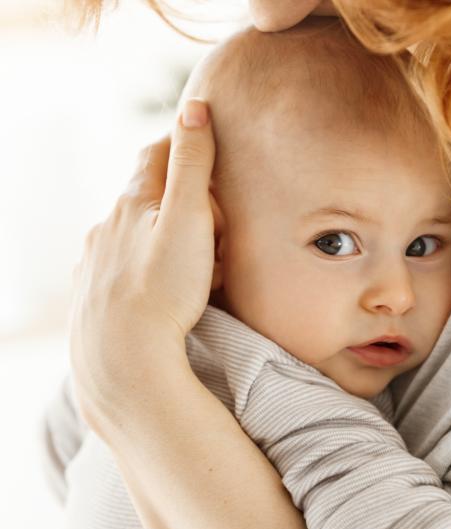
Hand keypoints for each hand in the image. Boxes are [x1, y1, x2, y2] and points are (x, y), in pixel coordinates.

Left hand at [69, 98, 215, 431]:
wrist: (124, 355)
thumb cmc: (164, 288)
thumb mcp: (189, 218)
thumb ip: (193, 164)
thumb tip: (194, 108)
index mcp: (133, 201)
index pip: (158, 155)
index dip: (185, 146)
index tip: (209, 151)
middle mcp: (108, 224)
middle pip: (146, 195)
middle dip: (179, 200)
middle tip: (214, 224)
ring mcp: (97, 259)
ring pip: (132, 233)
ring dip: (160, 236)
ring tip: (191, 262)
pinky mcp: (94, 291)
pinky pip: (121, 266)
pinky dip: (143, 265)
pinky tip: (155, 285)